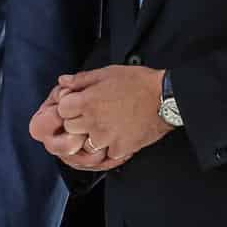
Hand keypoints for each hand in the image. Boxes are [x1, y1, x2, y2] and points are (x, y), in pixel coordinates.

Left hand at [55, 66, 176, 162]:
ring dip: (92, 137)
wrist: (165, 99)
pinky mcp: (120, 149)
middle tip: (93, 114)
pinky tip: (119, 135)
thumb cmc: (139, 83)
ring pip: (85, 144)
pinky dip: (110, 147)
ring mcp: (106, 138)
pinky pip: (106, 154)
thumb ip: (82, 79)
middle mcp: (93, 122)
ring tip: (106, 126)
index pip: (61, 110)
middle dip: (78, 122)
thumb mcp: (107, 73)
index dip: (69, 106)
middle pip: (70, 128)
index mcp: (87, 101)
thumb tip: (63, 81)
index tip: (77, 104)